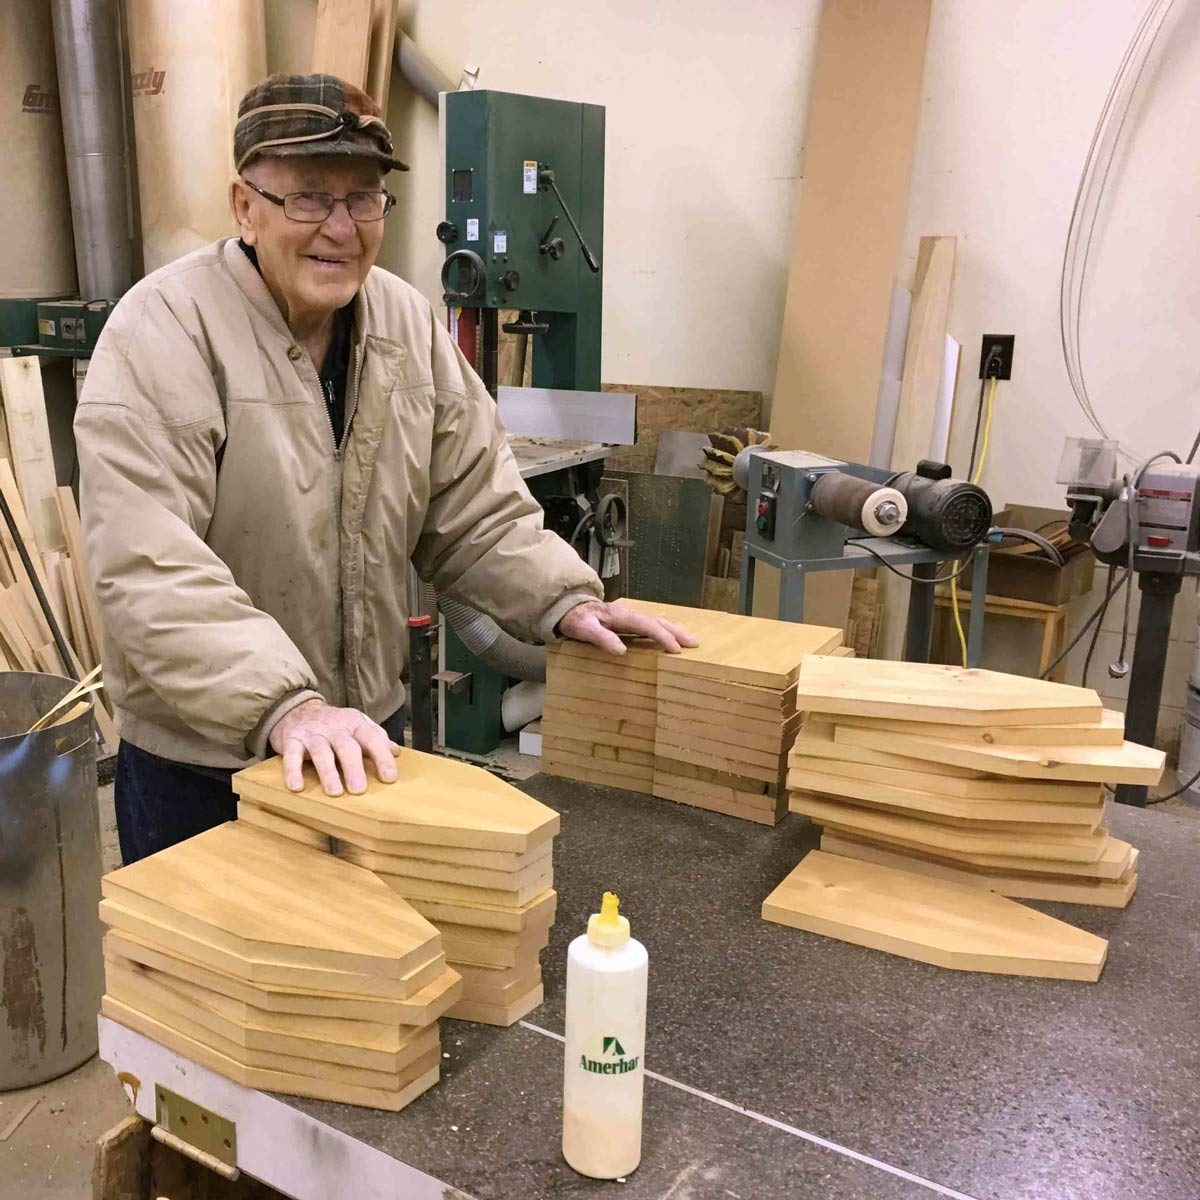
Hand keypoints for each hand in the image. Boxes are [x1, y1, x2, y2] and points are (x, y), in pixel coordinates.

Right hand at [268, 699, 399, 795]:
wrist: (298, 709)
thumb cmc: (334, 725)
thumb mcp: (357, 725)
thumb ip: (376, 738)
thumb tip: (397, 753)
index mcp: (355, 723)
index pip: (372, 739)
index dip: (382, 757)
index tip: (389, 778)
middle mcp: (335, 728)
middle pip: (347, 747)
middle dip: (354, 768)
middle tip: (359, 789)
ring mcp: (313, 734)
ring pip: (322, 753)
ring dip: (328, 773)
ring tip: (335, 792)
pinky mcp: (291, 740)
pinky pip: (292, 756)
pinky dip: (293, 771)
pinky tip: (296, 787)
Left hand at [558, 600, 698, 655]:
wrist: (568, 608)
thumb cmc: (576, 620)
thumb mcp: (584, 629)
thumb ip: (602, 637)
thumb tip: (622, 650)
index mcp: (622, 616)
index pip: (648, 626)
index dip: (663, 637)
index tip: (676, 649)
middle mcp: (629, 614)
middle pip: (658, 621)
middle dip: (677, 632)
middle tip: (694, 643)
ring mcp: (629, 616)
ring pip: (657, 621)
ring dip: (674, 630)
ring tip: (689, 640)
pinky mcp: (627, 620)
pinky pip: (650, 624)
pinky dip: (663, 629)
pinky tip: (669, 634)